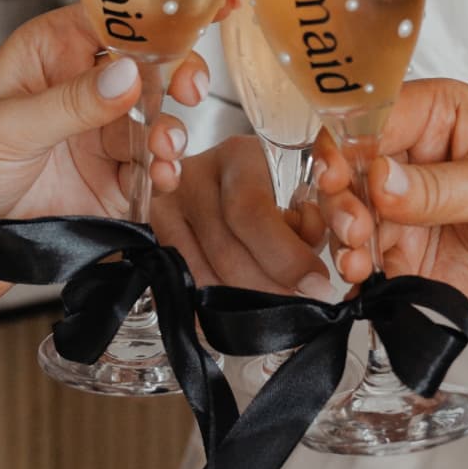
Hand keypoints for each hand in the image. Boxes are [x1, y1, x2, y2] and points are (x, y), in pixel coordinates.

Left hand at [0, 5, 209, 315]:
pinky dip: (165, 172)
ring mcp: (99, 135)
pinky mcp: (112, 181)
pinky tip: (162, 177)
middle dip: (177, 76)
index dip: (157, 15)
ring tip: (164, 149)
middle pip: (149, 67)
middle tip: (188, 89)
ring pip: (156, 119)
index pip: (112, 18)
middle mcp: (80, 88)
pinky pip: (153, 168)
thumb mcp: (6, 128)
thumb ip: (70, 103)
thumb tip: (126, 73)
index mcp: (50, 52)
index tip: (197, 13)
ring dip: (170, 131)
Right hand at [152, 135, 332, 297]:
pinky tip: (238, 311)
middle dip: (268, 290)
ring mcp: (164, 208)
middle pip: (225, 251)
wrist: (222, 182)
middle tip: (298, 307)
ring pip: (201, 276)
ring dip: (241, 305)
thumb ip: (308, 229)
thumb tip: (311, 279)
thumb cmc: (272, 193)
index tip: (317, 285)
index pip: (253, 212)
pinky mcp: (150, 239)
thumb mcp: (297, 197)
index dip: (287, 257)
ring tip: (271, 307)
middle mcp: (193, 177)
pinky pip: (181, 287)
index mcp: (238, 157)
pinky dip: (211, 309)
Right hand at [315, 79, 467, 346]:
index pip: (375, 113)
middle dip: (341, 194)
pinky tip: (362, 276)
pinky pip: (359, 256)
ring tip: (359, 256)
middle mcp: (413, 157)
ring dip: (344, 234)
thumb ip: (440, 187)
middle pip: (349, 163)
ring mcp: (403, 207)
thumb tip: (382, 179)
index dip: (350, 141)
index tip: (341, 172)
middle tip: (356, 223)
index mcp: (440, 116)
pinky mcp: (400, 253)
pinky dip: (352, 267)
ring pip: (346, 211)